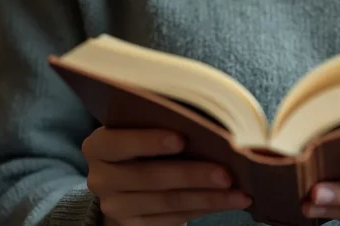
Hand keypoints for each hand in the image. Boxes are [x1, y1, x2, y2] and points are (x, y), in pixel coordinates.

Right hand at [82, 127, 251, 225]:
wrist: (127, 183)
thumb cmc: (146, 142)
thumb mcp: (145, 128)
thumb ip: (164, 123)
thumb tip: (210, 124)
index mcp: (99, 146)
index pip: (117, 143)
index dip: (148, 141)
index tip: (181, 139)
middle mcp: (101, 178)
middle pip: (149, 177)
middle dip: (192, 175)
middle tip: (227, 173)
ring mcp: (116, 206)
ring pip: (167, 202)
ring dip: (208, 197)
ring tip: (240, 193)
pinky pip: (174, 218)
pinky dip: (206, 207)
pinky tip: (230, 201)